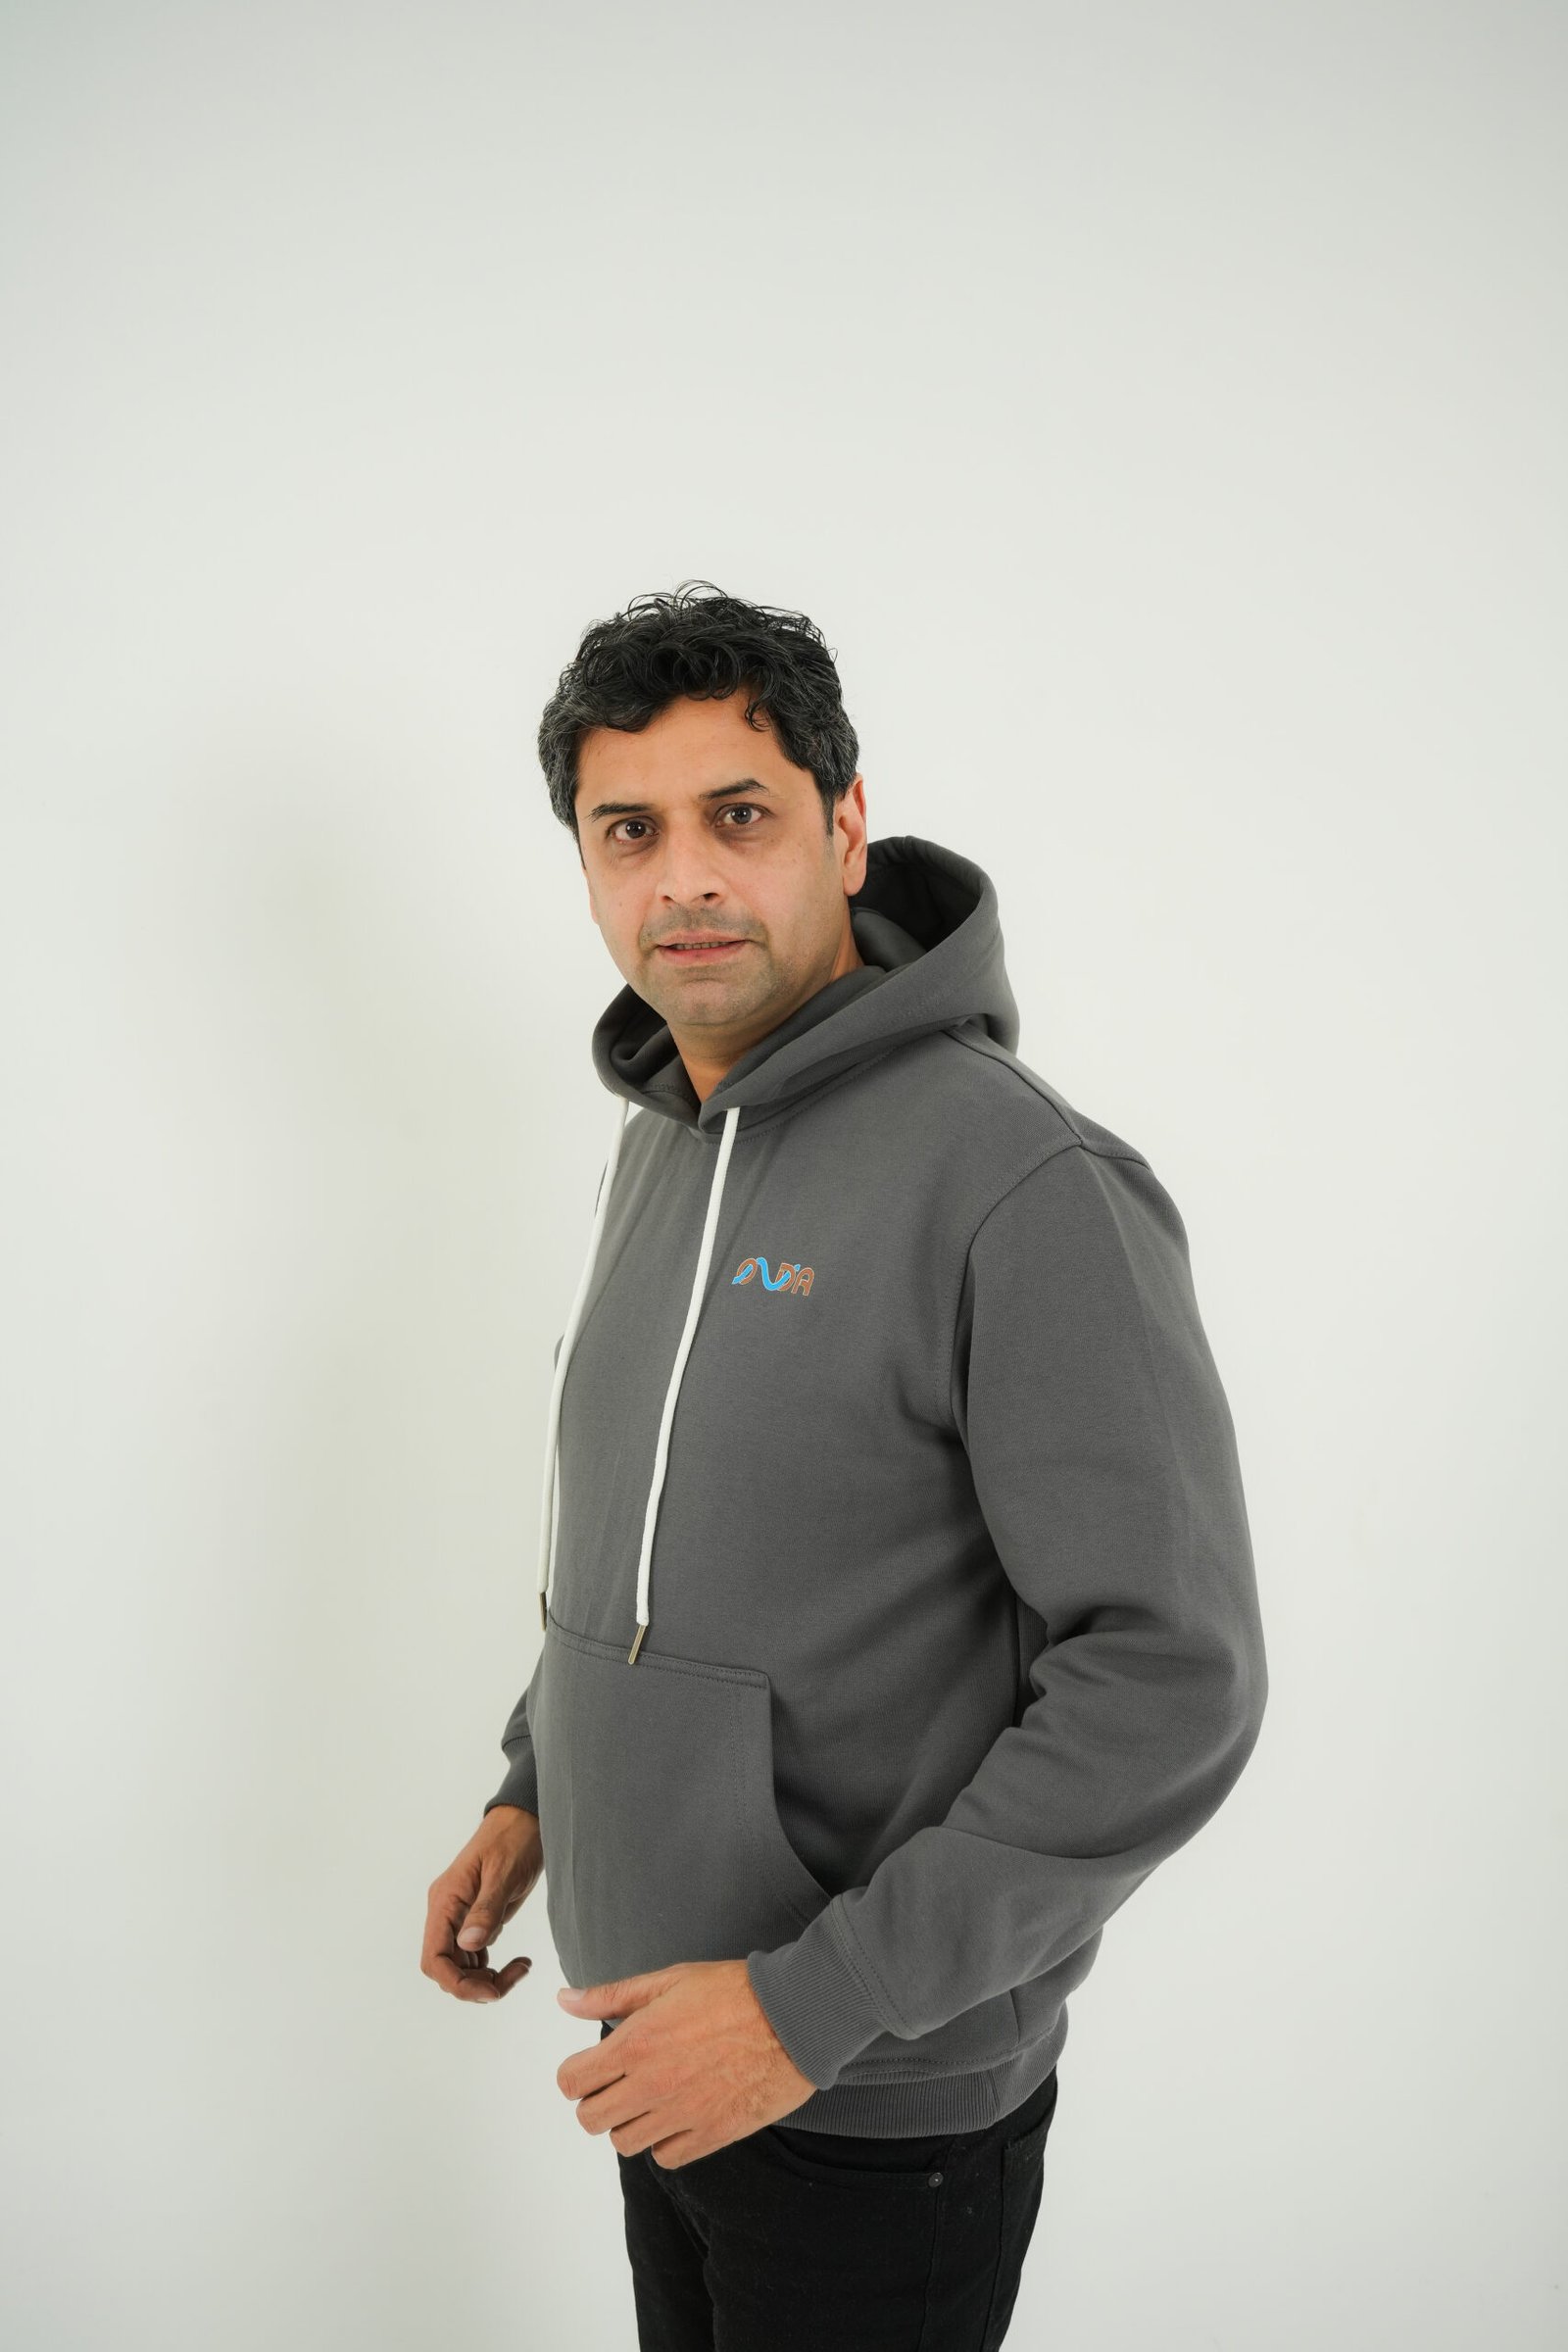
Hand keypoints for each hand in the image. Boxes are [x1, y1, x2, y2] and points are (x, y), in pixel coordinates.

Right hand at [421, 1805, 542, 2002]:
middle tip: (514, 1976)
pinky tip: (517, 1962)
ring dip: (486, 1979)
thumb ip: (486, 1909)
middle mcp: (446, 1913)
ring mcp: (459, 1917)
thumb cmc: (513, 1839)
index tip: (490, 1992)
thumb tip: (468, 1945)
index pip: (434, 1958)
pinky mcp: (475, 1918)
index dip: (456, 1983)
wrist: (525, 1819)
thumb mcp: (503, 1873)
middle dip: (476, 1985)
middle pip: (446, 1968)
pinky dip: (491, 1968)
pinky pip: (473, 1956)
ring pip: (460, 1966)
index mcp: (445, 1902)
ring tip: (521, 1968)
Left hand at [555, 1958, 817, 2166]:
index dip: (576, 2073)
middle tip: (620, 2081)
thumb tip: (564, 2000)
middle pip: (590, 2120)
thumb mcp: (668, 1980)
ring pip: (624, 2143)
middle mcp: (651, 2086)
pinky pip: (665, 2158)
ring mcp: (681, 2116)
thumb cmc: (732, 1991)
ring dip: (630, 2121)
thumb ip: (611, 1996)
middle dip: (597, 2100)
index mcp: (636, 2044)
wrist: (793, 2018)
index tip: (592, 2065)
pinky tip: (679, 2113)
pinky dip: (664, 2141)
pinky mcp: (711, 2136)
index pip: (572, 2082)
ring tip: (652, 2096)